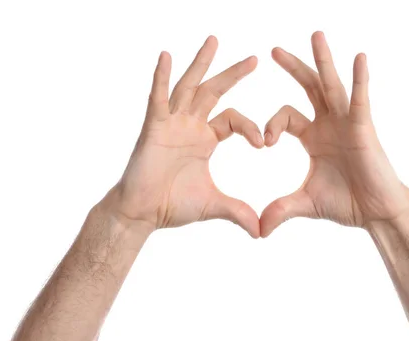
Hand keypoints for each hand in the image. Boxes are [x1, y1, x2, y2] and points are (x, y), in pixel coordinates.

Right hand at [104, 36, 262, 237]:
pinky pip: (157, 98)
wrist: (144, 213)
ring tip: (214, 41)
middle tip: (255, 59)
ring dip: (201, 64)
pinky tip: (166, 56)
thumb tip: (262, 232)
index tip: (264, 143)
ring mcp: (171, 124)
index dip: (249, 127)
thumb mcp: (214, 205)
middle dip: (233, 75)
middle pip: (214, 92)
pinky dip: (161, 78)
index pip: (233, 120)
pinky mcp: (153, 127)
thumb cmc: (173, 205)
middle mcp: (189, 126)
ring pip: (189, 87)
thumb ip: (238, 212)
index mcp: (205, 139)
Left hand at [260, 32, 408, 236]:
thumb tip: (257, 231)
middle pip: (308, 88)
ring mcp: (347, 123)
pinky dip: (360, 79)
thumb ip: (280, 210)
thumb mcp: (305, 203)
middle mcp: (329, 124)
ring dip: (323, 60)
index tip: (264, 143)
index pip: (285, 118)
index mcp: (313, 137)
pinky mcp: (364, 127)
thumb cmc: (346, 203)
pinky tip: (359, 57)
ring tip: (315, 35)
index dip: (271, 125)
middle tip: (273, 50)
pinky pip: (361, 99)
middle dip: (293, 68)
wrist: (375, 213)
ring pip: (332, 85)